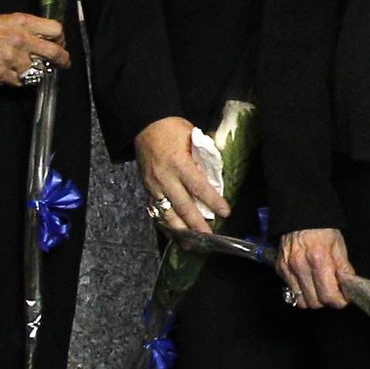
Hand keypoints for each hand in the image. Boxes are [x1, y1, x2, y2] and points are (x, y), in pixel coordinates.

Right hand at [0, 8, 66, 86]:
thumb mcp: (8, 19)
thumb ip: (28, 29)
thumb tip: (45, 41)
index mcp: (23, 23)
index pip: (56, 30)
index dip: (61, 39)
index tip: (60, 44)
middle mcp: (21, 40)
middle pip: (55, 53)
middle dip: (63, 60)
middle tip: (63, 64)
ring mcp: (12, 58)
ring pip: (38, 71)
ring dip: (37, 71)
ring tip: (31, 68)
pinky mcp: (1, 73)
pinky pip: (21, 82)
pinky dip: (20, 79)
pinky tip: (15, 73)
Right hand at [135, 116, 221, 234]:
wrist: (144, 124)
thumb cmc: (172, 128)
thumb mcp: (192, 136)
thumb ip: (204, 157)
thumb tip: (217, 175)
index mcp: (179, 163)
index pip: (199, 187)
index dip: (213, 201)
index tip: (225, 212)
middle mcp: (165, 178)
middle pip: (183, 206)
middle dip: (196, 224)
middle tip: (209, 238)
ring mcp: (153, 185)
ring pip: (167, 213)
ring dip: (179, 230)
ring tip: (191, 244)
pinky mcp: (147, 188)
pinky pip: (156, 210)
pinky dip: (166, 222)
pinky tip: (174, 233)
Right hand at [280, 227, 354, 310]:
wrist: (300, 216)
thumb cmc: (322, 229)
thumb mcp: (338, 246)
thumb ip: (344, 269)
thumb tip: (349, 287)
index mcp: (319, 260)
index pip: (328, 295)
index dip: (338, 302)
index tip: (343, 299)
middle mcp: (301, 266)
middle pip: (314, 302)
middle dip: (326, 302)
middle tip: (333, 293)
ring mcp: (288, 269)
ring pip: (301, 301)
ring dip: (313, 299)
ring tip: (320, 289)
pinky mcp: (280, 269)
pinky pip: (291, 291)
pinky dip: (301, 292)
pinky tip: (308, 282)